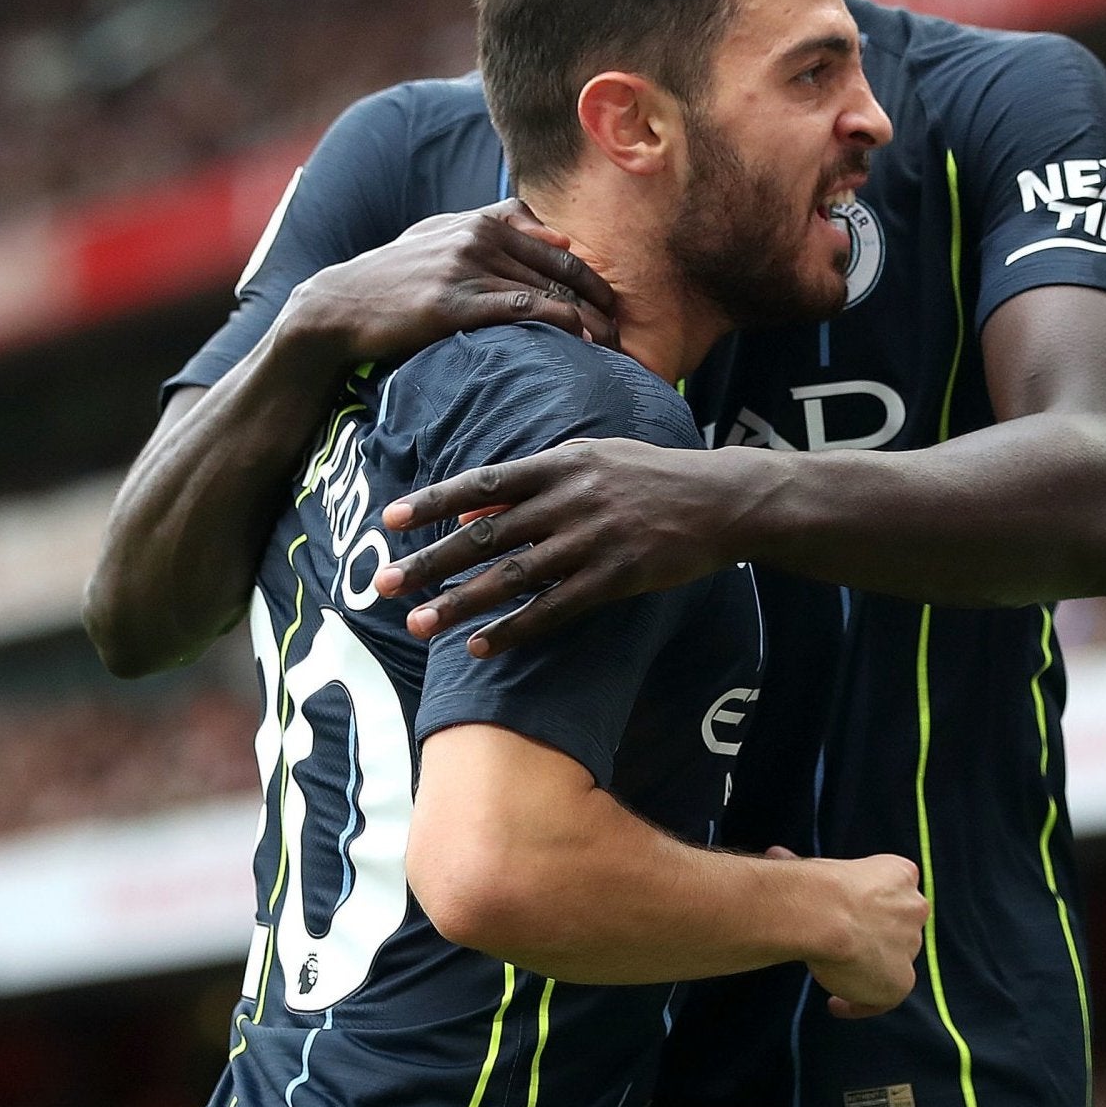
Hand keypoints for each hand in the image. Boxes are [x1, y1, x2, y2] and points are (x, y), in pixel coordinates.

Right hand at [279, 200, 616, 365]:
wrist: (337, 309)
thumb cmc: (393, 278)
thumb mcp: (439, 237)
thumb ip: (495, 227)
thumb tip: (556, 236)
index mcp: (482, 220)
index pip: (557, 246)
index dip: (591, 275)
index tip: (612, 303)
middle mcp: (479, 236)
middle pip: (562, 268)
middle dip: (600, 299)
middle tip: (627, 327)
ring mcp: (467, 268)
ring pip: (549, 289)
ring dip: (590, 318)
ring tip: (615, 344)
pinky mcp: (454, 303)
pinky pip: (524, 308)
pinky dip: (560, 322)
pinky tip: (583, 340)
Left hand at [376, 438, 754, 652]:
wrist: (721, 500)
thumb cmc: (651, 476)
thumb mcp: (594, 459)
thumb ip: (535, 481)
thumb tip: (472, 510)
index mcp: (562, 462)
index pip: (483, 482)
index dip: (433, 501)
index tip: (390, 519)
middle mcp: (571, 499)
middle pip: (486, 535)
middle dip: (430, 562)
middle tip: (384, 586)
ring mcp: (594, 541)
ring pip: (513, 577)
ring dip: (461, 603)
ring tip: (419, 625)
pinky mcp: (617, 578)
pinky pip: (554, 609)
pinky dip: (514, 629)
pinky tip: (480, 647)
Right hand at [772, 847, 926, 1019]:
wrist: (824, 914)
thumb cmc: (816, 886)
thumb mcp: (817, 868)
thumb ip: (808, 870)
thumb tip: (774, 854)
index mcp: (901, 873)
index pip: (894, 891)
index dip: (872, 906)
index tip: (846, 915)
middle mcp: (914, 908)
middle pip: (898, 927)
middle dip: (875, 937)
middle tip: (839, 947)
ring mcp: (910, 946)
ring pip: (893, 961)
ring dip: (869, 968)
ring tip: (834, 974)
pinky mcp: (901, 981)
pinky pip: (882, 998)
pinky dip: (860, 1003)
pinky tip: (835, 1004)